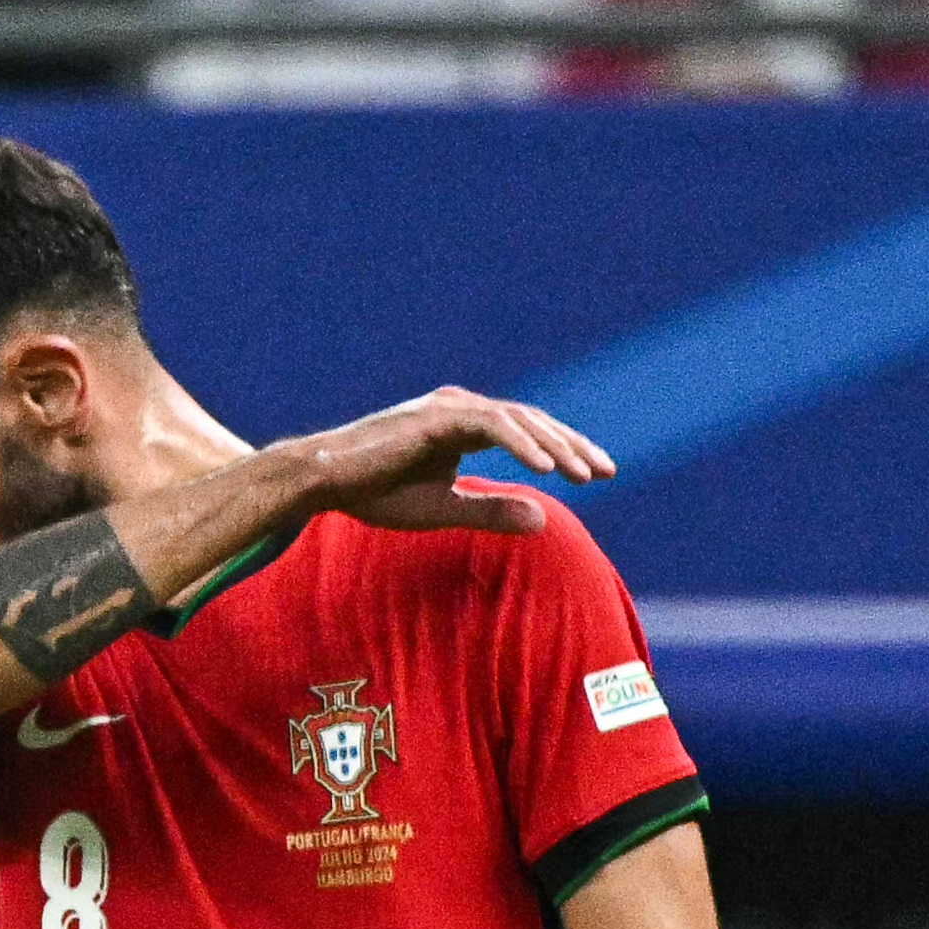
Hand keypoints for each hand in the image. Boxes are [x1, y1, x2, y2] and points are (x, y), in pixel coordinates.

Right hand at [276, 386, 615, 532]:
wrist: (322, 481)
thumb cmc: (374, 494)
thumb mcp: (444, 509)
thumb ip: (491, 510)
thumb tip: (544, 519)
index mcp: (461, 426)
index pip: (526, 432)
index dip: (563, 451)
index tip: (597, 475)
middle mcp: (460, 408)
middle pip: (532, 421)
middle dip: (571, 446)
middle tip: (606, 472)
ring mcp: (449, 408)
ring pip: (518, 420)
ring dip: (554, 447)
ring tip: (583, 474)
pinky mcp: (437, 416)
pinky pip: (492, 426)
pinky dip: (522, 445)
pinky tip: (545, 469)